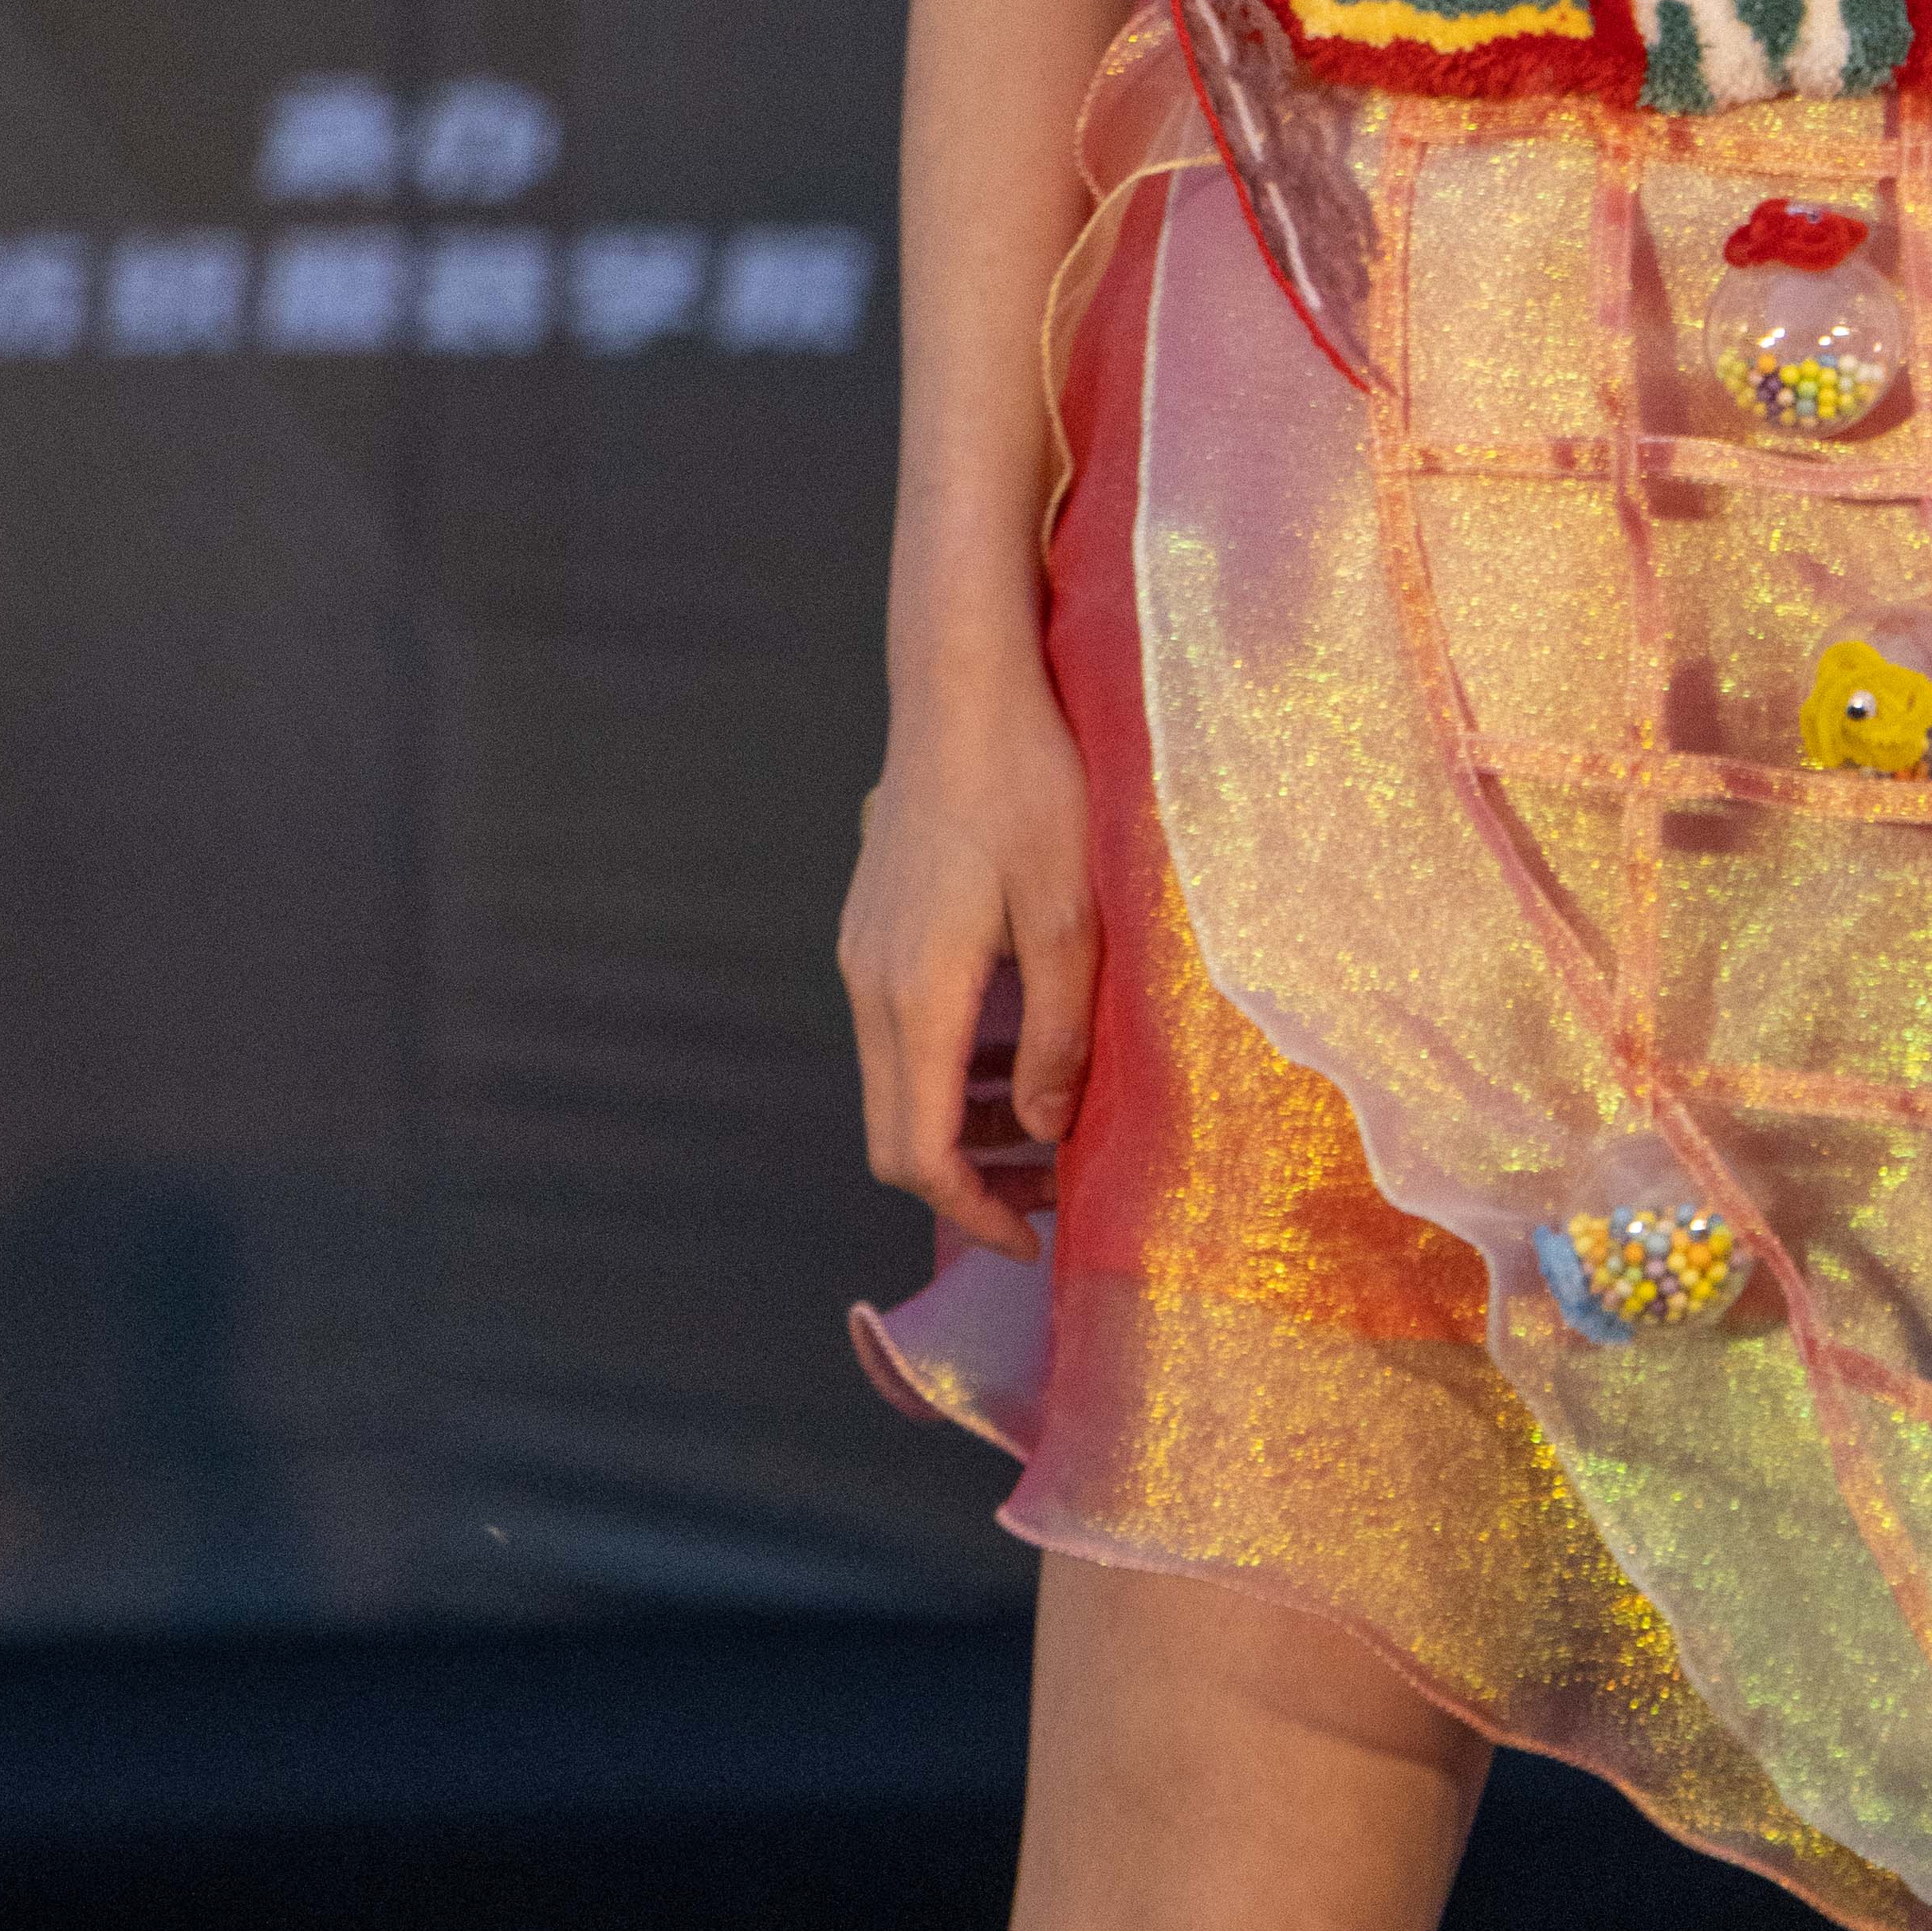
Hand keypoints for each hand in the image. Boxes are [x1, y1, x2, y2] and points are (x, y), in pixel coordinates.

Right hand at [837, 649, 1097, 1263]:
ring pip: (895, 1081)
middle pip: (895, 1132)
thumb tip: (1047, 1129)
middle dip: (966, 1183)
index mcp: (917, 994)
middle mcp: (870, 984)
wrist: (960, 688)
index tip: (1031, 1242)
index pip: (921, 1153)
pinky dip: (948, 1067)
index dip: (972, 1215)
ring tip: (1043, 1127)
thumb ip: (1059, 1031)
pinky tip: (1013, 1048)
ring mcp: (862, 952)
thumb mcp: (1070, 914)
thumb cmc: (1028, 787)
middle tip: (1046, 1196)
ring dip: (958, 1123)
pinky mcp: (871, 924)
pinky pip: (899, 1029)